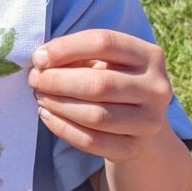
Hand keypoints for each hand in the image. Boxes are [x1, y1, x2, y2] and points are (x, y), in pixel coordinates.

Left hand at [27, 30, 171, 162]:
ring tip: (39, 96)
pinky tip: (47, 116)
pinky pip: (93, 142)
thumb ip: (76, 54)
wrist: (137, 118)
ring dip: (59, 105)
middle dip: (58, 81)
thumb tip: (41, 60)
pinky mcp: (135, 148)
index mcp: (149, 55)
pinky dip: (63, 128)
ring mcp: (150, 122)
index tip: (38, 57)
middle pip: (100, 84)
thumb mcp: (101, 58)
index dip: (66, 48)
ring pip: (97, 116)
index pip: (104, 42)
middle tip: (34, 79)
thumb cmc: (110, 76)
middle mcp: (157, 88)